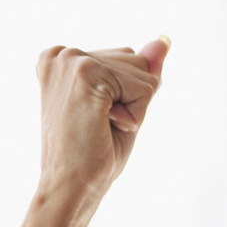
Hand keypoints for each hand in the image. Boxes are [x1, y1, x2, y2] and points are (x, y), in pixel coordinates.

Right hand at [35, 37, 169, 199]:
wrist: (71, 186)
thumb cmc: (95, 153)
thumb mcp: (125, 104)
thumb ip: (141, 69)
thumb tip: (164, 39)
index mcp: (62, 57)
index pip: (129, 58)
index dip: (127, 95)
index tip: (97, 117)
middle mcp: (62, 53)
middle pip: (138, 60)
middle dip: (134, 97)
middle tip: (101, 124)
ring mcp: (72, 60)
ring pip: (145, 73)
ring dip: (136, 107)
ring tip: (102, 125)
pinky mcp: (87, 72)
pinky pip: (146, 87)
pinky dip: (138, 114)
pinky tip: (107, 125)